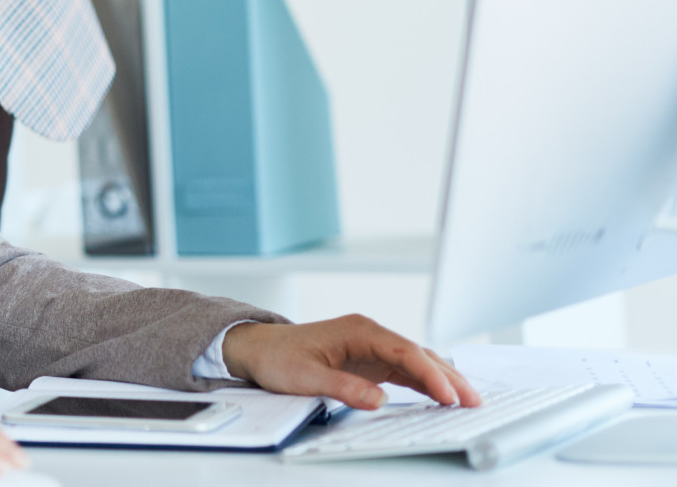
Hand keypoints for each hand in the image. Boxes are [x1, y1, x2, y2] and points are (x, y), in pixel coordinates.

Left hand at [221, 315, 481, 411]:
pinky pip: (405, 371)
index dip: (430, 374)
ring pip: (417, 362)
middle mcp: (370, 334)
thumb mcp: (306, 376)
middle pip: (419, 354)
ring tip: (469, 402)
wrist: (258, 348)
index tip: (449, 395)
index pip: (405, 351)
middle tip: (475, 401)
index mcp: (358, 330)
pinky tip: (442, 397)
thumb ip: (343, 388)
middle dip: (448, 376)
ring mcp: (372, 347)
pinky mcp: (370, 361)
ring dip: (442, 380)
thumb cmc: (278, 357)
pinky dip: (426, 383)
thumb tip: (380, 400)